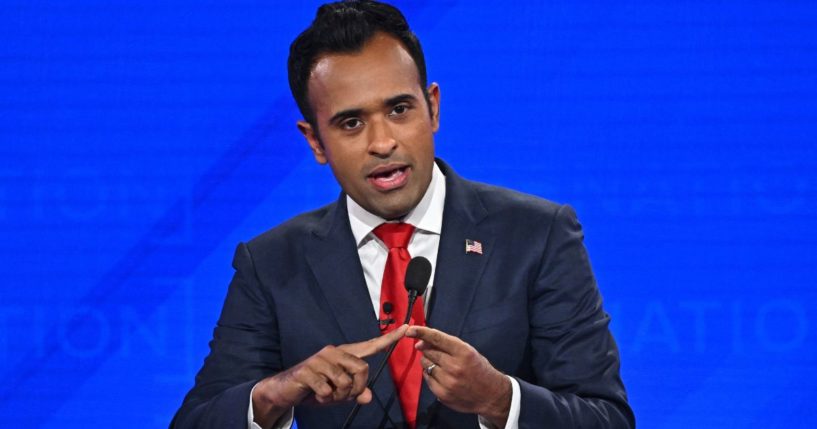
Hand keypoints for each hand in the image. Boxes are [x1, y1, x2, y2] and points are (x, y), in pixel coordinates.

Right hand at [252, 325, 407, 427]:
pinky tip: (316, 395)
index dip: (389, 338)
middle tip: (342, 396)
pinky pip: (328, 391)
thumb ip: (354, 393)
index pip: (370, 345)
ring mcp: (320, 360)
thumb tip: (367, 397)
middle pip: (362, 370)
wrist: (284, 391)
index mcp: (343, 354)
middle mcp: (333, 352)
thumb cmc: (314, 389)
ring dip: (338, 397)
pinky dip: (324, 399)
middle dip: (356, 389)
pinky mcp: (308, 371)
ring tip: (326, 395)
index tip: (406, 328)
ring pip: (345, 383)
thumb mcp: (338, 394)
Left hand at [407, 326, 511, 427]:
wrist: (491, 395)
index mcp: (463, 352)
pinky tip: (441, 376)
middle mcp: (454, 366)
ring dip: (428, 362)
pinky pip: (427, 379)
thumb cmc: (478, 368)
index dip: (422, 332)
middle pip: (428, 352)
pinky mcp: (442, 394)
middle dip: (427, 349)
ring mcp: (447, 382)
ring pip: (425, 365)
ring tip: (442, 365)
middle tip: (436, 352)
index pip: (437, 338)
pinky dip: (430, 374)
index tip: (409, 330)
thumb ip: (446, 345)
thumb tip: (420, 343)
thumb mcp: (468, 351)